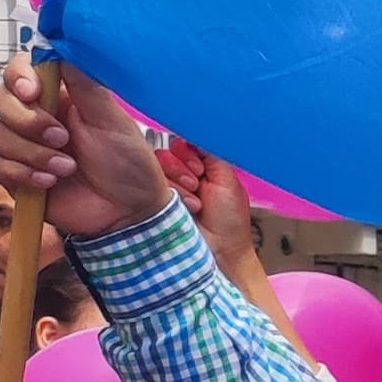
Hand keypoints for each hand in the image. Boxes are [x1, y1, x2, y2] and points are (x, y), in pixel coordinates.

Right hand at [0, 55, 172, 239]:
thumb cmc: (127, 163)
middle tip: (62, 138)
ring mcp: (24, 146)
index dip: (18, 77)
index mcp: (58, 97)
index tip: (33, 92)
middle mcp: (36, 117)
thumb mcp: (111, 119)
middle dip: (26, 120)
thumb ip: (85, 84)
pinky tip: (51, 182)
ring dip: (32, 153)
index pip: (19, 72)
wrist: (128, 211)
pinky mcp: (17, 175)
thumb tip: (65, 46)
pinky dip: (23, 174)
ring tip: (67, 167)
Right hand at [157, 142, 263, 269]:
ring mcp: (168, 187)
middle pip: (168, 152)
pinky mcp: (156, 201)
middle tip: (198, 185)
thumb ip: (213, 153)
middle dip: (185, 168)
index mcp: (203, 167)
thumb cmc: (229, 221)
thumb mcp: (227, 180)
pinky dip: (172, 193)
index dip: (190, 153)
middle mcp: (183, 174)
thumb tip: (200, 131)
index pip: (184, 143)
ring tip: (196, 201)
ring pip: (159, 166)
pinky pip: (152, 183)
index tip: (201, 168)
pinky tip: (187, 206)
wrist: (221, 251)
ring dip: (180, 183)